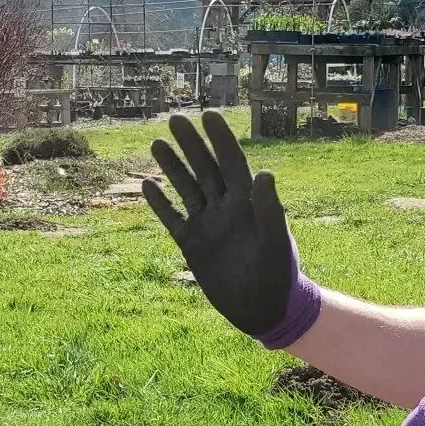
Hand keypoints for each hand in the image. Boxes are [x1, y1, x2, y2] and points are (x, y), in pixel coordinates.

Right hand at [142, 111, 319, 347]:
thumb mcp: (274, 242)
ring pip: (186, 189)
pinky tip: (146, 185)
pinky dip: (160, 203)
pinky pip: (173, 219)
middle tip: (174, 119)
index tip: (209, 115)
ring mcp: (207, 225)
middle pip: (205, 169)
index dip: (220, 139)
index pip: (232, 163)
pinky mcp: (192, 245)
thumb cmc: (277, 276)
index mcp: (248, 203)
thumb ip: (269, 208)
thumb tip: (265, 172)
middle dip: (191, 144)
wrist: (263, 310)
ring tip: (156, 143)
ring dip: (172, 167)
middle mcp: (226, 208)